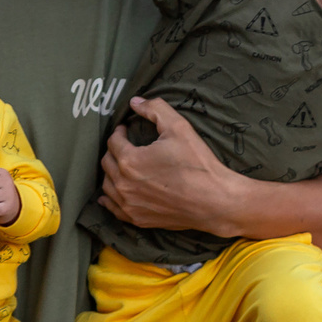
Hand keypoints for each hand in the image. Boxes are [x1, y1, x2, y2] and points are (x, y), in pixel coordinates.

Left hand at [99, 96, 243, 236]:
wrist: (214, 201)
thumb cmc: (198, 164)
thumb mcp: (179, 127)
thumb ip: (155, 109)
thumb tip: (135, 101)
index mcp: (130, 160)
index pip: (113, 141)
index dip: (119, 132)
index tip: (126, 129)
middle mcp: (123, 184)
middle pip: (107, 163)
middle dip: (114, 150)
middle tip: (124, 145)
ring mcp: (129, 204)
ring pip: (107, 185)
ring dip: (111, 172)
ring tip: (122, 166)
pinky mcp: (138, 219)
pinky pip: (114, 208)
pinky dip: (110, 199)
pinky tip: (110, 194)